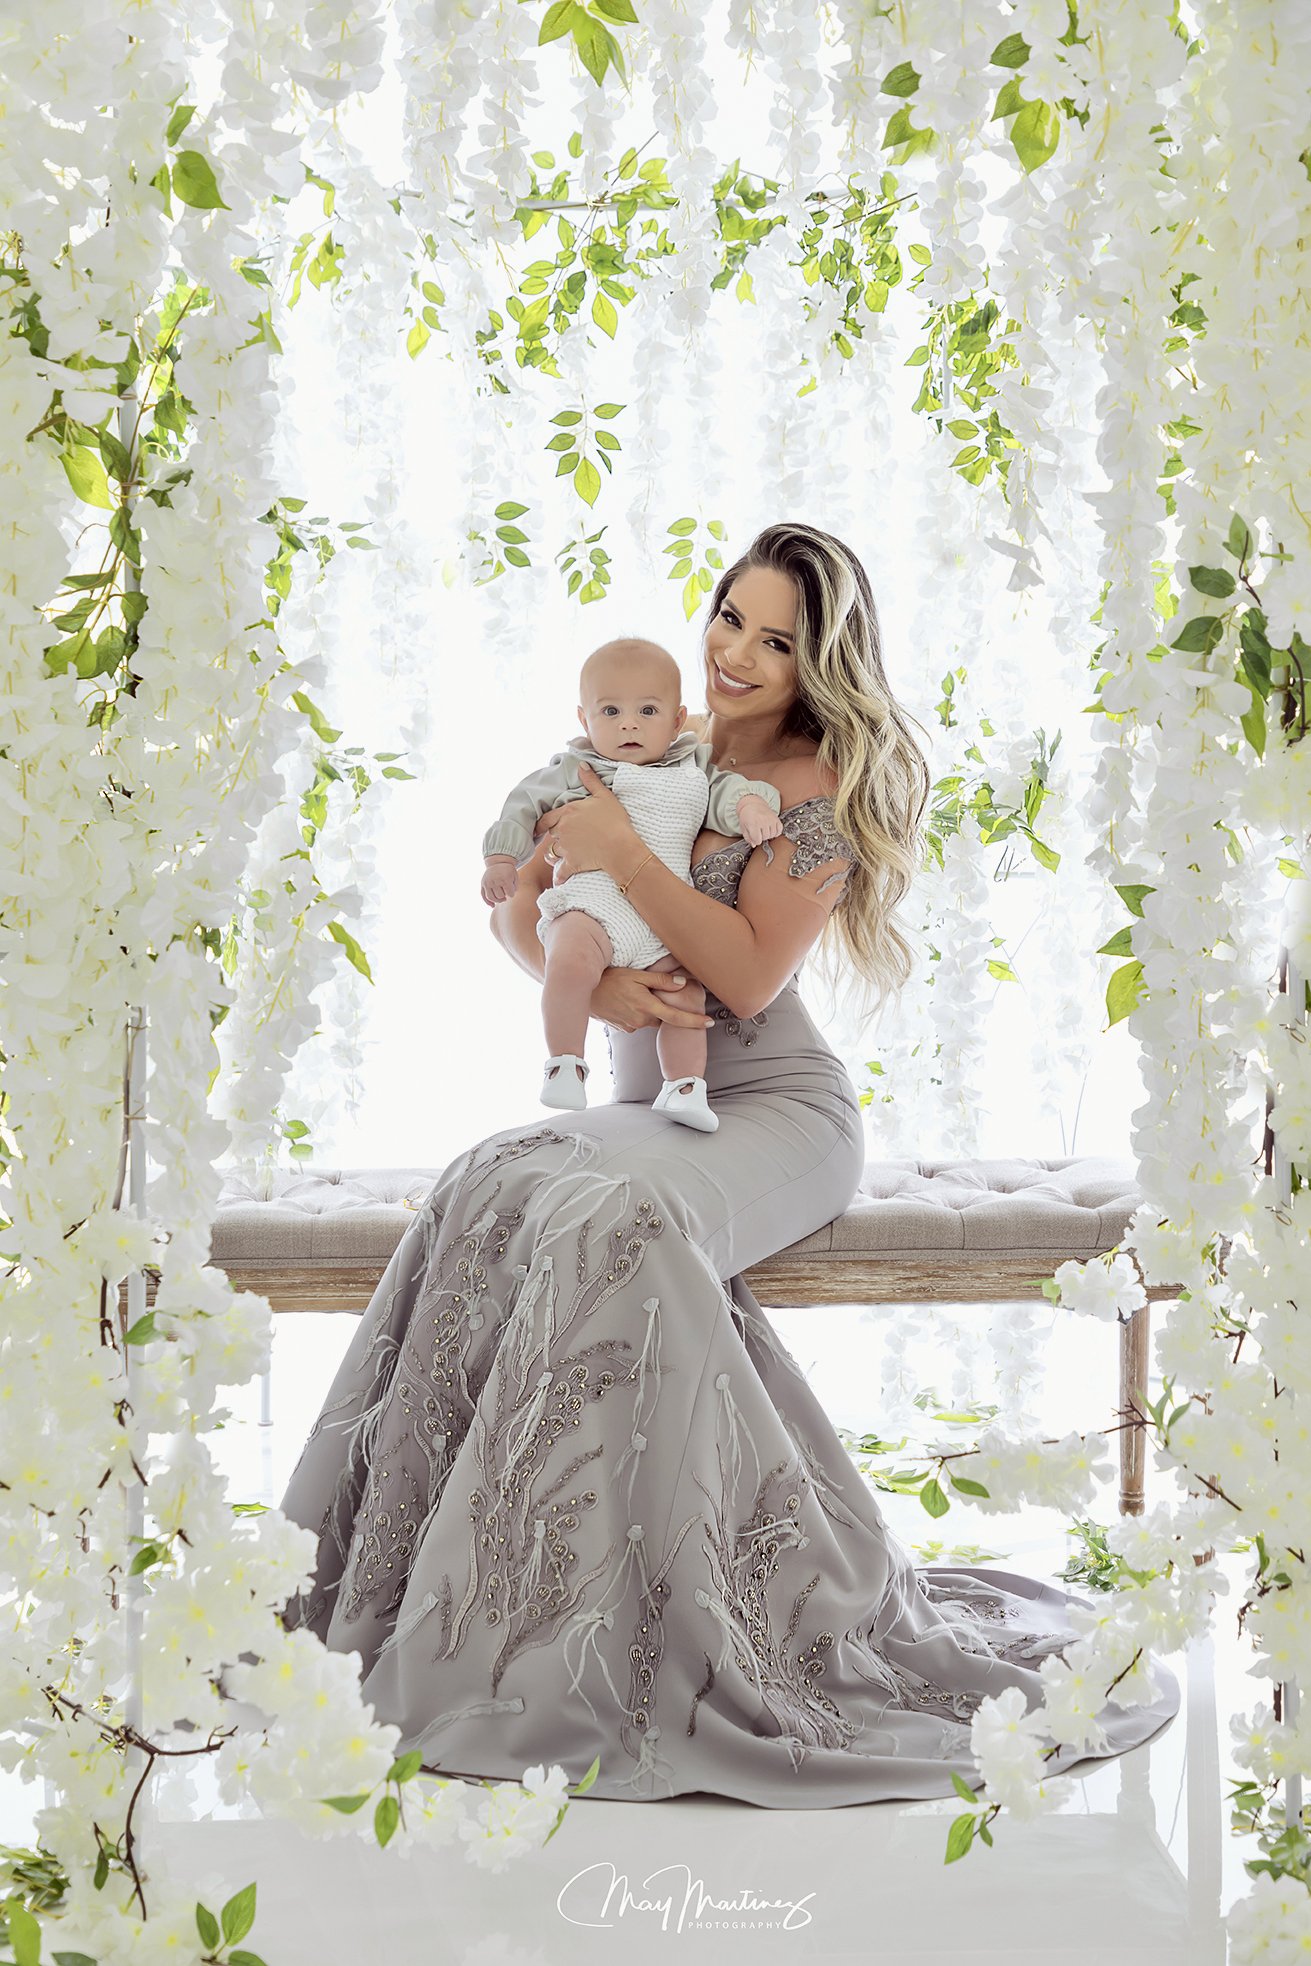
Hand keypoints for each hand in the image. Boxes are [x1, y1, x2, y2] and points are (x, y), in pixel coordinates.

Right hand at [481, 855, 518, 905]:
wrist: (497, 862)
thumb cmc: (508, 871)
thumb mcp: (515, 876)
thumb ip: (515, 887)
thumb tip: (506, 898)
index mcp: (505, 878)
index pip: (510, 894)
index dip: (512, 893)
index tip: (512, 889)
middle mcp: (494, 880)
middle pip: (500, 896)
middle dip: (505, 895)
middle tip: (506, 890)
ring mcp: (487, 882)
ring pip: (491, 898)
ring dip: (497, 900)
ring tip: (502, 898)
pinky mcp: (482, 884)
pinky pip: (483, 896)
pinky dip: (488, 902)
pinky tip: (493, 906)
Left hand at [534, 761, 639, 881]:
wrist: (621, 847)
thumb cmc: (615, 821)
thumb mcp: (605, 796)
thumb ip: (591, 780)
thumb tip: (581, 764)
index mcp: (567, 813)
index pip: (547, 818)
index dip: (542, 822)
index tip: (539, 826)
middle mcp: (562, 830)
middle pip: (551, 834)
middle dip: (554, 836)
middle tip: (560, 838)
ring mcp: (566, 848)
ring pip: (552, 852)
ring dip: (554, 854)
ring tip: (559, 856)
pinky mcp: (572, 864)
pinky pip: (561, 872)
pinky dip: (559, 876)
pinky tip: (559, 879)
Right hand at [590, 966, 715, 1035]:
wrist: (583, 991)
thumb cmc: (609, 979)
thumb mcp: (636, 975)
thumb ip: (661, 981)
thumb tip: (682, 983)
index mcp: (647, 1006)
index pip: (676, 1017)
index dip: (695, 1021)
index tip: (709, 1023)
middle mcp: (641, 1020)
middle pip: (662, 1017)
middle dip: (663, 1007)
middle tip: (651, 991)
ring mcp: (631, 1026)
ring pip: (650, 1019)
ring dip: (648, 1008)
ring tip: (633, 993)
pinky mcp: (623, 1028)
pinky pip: (637, 1021)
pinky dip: (637, 1012)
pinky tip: (626, 1000)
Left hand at [736, 793, 783, 847]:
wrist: (752, 804)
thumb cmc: (747, 816)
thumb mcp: (743, 827)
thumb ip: (748, 838)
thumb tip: (754, 845)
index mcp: (753, 823)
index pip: (758, 840)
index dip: (755, 840)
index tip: (754, 836)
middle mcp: (763, 821)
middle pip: (765, 838)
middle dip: (761, 837)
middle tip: (758, 832)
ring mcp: (771, 819)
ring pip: (772, 835)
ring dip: (768, 835)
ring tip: (763, 830)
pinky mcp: (776, 818)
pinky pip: (779, 830)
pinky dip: (776, 832)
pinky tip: (770, 829)